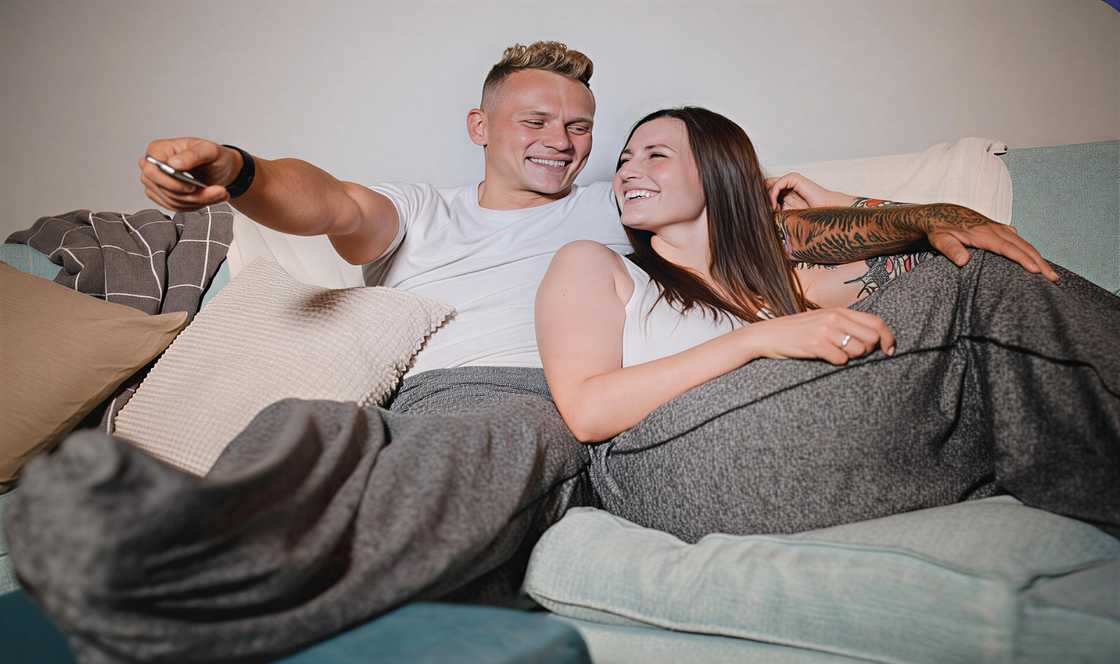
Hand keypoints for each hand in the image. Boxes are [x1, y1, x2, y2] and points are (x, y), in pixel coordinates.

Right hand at [138, 138, 238, 210]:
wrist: (221, 168)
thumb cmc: (213, 156)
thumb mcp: (209, 150)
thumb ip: (192, 155)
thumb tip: (173, 164)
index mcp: (158, 149)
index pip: (151, 171)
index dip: (171, 183)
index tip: (192, 186)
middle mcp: (154, 167)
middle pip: (164, 190)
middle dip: (192, 195)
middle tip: (215, 191)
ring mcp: (156, 183)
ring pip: (172, 202)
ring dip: (199, 201)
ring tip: (218, 192)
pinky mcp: (164, 197)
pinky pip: (176, 208)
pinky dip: (196, 205)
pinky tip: (210, 196)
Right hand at [744, 307, 895, 364]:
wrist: (768, 335)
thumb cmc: (798, 330)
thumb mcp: (823, 320)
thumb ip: (845, 324)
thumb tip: (872, 338)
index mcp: (839, 310)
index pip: (876, 322)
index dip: (888, 338)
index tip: (889, 350)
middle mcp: (835, 318)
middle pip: (871, 337)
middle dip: (869, 350)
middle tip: (855, 354)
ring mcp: (825, 330)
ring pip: (858, 350)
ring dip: (852, 357)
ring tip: (838, 355)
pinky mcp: (815, 344)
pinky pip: (841, 359)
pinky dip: (837, 362)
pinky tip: (826, 358)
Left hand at [764, 172, 854, 210]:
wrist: (825, 212)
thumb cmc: (809, 215)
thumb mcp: (786, 215)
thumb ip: (774, 211)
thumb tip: (757, 213)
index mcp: (784, 194)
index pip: (765, 193)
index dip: (760, 202)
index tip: (760, 215)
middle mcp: (786, 185)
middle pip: (764, 188)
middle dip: (761, 200)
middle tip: (762, 212)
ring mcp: (789, 180)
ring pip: (768, 186)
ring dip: (766, 199)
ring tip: (770, 211)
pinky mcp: (793, 177)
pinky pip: (776, 184)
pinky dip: (772, 195)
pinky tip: (773, 206)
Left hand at [926, 205, 1058, 282]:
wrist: (939, 213)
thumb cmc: (939, 229)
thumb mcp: (940, 239)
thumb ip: (951, 249)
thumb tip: (963, 261)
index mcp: (983, 234)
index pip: (1008, 248)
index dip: (1022, 259)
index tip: (1036, 271)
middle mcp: (995, 229)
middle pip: (1022, 246)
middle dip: (1039, 262)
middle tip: (1053, 278)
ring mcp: (998, 228)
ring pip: (1023, 243)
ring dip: (1038, 257)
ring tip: (1050, 274)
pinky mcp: (998, 229)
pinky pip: (1018, 240)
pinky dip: (1029, 250)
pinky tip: (1035, 260)